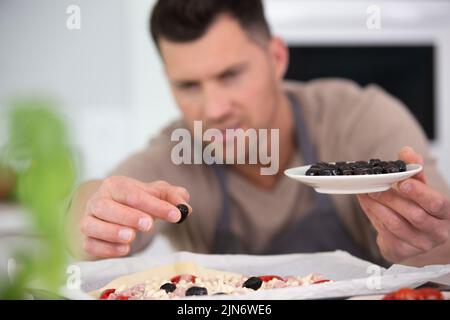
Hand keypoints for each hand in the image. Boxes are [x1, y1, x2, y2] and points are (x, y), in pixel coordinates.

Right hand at [80, 176, 190, 257]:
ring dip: (111, 232)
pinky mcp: (86, 240)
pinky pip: (90, 244)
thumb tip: (185, 204)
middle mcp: (97, 201)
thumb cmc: (136, 202)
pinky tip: (124, 249)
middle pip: (105, 207)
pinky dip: (105, 249)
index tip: (176, 214)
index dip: (155, 204)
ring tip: (132, 237)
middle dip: (127, 215)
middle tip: (149, 224)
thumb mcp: (155, 194)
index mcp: (114, 185)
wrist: (113, 212)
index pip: (133, 194)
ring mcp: (89, 221)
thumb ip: (172, 196)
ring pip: (91, 225)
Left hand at [357, 146, 449, 263]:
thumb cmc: (422, 208)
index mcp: (446, 214)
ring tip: (365, 193)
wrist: (420, 236)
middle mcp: (437, 232)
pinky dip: (372, 215)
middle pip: (414, 215)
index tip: (403, 182)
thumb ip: (414, 170)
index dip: (420, 193)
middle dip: (391, 198)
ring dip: (377, 206)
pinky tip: (367, 203)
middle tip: (374, 186)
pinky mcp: (402, 251)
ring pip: (395, 224)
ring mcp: (420, 244)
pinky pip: (383, 232)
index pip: (437, 203)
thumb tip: (407, 152)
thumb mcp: (422, 188)